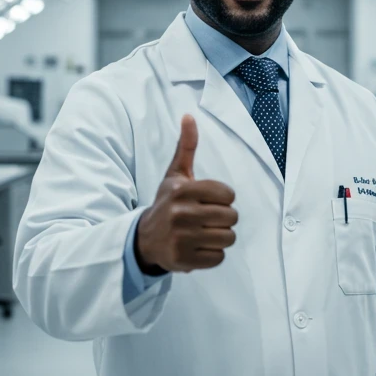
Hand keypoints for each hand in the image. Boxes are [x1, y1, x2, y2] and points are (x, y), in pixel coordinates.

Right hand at [135, 115, 237, 273]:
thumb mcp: (175, 175)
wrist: (144, 238)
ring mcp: (181, 238)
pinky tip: (198, 247)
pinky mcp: (183, 260)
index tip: (209, 201)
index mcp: (182, 190)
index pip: (229, 195)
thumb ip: (185, 147)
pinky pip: (218, 258)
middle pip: (231, 218)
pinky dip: (213, 255)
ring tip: (204, 233)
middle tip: (208, 219)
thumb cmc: (167, 203)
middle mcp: (180, 213)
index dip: (224, 199)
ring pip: (228, 238)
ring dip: (221, 237)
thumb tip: (189, 115)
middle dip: (224, 219)